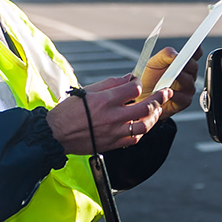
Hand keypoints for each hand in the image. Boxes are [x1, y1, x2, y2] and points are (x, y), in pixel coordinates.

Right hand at [47, 74, 171, 153]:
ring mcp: (114, 132)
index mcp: (105, 100)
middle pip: (145, 107)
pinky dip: (142, 131)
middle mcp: (112, 116)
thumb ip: (111, 83)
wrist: (56, 134)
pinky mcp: (112, 144)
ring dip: (155, 116)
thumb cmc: (69, 111)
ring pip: (144, 125)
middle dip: (160, 98)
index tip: (139, 83)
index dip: (140, 83)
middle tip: (166, 93)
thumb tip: (130, 78)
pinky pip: (135, 138)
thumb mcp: (87, 91)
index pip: (134, 89)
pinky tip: (144, 124)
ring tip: (157, 109)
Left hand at [137, 46, 201, 117]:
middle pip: (193, 66)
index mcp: (183, 63)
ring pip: (189, 81)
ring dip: (180, 78)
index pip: (195, 53)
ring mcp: (188, 88)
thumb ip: (165, 55)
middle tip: (178, 62)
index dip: (196, 49)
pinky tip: (167, 91)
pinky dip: (175, 94)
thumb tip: (176, 54)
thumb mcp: (153, 62)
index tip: (194, 46)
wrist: (141, 96)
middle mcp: (188, 75)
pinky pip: (184, 97)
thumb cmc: (149, 79)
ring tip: (171, 76)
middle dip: (186, 63)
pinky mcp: (184, 102)